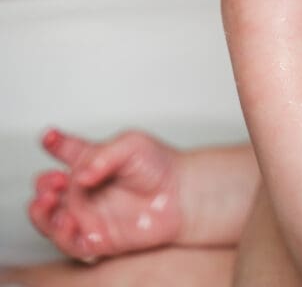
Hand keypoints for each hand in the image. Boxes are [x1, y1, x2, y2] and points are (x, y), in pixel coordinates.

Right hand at [28, 128, 182, 261]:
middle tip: (54, 181)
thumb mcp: (132, 145)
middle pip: (49, 188)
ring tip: (48, 202)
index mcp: (91, 160)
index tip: (49, 137)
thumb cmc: (159, 165)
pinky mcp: (96, 238)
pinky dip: (61, 234)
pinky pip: (70, 242)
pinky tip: (66, 222)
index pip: (65, 149)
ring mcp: (88, 213)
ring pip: (51, 218)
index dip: (53, 142)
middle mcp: (85, 187)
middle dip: (43, 185)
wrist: (181, 194)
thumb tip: (80, 175)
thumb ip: (103, 156)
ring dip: (42, 212)